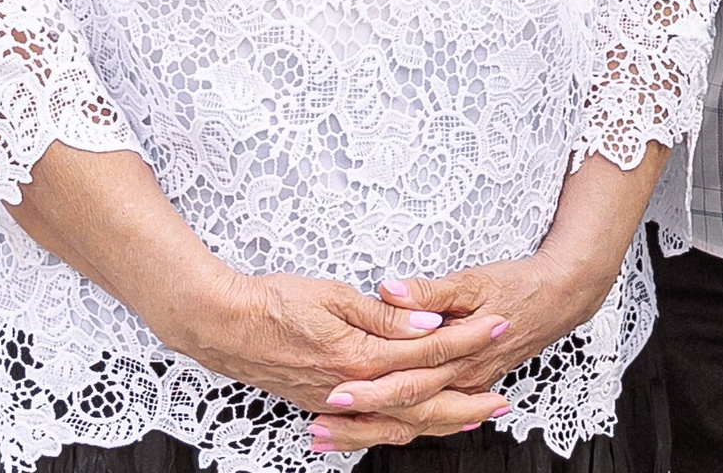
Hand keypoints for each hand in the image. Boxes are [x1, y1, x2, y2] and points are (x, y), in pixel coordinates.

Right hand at [159, 269, 502, 417]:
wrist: (221, 326)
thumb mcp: (335, 295)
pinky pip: (372, 425)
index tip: (500, 325)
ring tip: (471, 418)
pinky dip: (399, 427)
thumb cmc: (272, 303)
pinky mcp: (321, 401)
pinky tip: (414, 425)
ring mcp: (336, 399)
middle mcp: (352, 387)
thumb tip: (429, 323)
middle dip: (466, 403)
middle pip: (422, 402)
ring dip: (438, 421)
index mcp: (360, 356)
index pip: (428, 348)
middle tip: (501, 403)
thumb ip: (386, 314)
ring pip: (398, 420)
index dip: (468, 337)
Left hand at [309, 248, 618, 453]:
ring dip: (371, 432)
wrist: (559, 298)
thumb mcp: (473, 279)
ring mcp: (464, 388)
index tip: (335, 393)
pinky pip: (429, 420)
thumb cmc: (518, 286)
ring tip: (329, 437)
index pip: (408, 379)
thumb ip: (430, 291)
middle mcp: (461, 379)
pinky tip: (372, 433)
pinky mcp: (466, 388)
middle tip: (321, 426)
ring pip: (414, 423)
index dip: (371, 390)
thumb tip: (392, 290)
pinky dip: (398, 428)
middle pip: (405, 411)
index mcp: (460, 354)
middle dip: (361, 422)